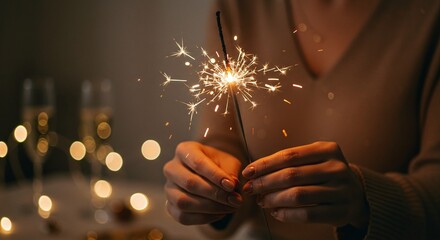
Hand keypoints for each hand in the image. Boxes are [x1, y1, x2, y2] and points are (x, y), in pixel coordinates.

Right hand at [163, 141, 242, 224]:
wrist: (211, 173)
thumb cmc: (219, 164)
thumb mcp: (228, 162)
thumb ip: (230, 172)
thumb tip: (232, 186)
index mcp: (184, 150)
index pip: (198, 163)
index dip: (215, 176)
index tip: (232, 186)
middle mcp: (172, 168)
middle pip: (189, 183)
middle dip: (215, 194)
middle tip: (235, 200)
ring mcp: (168, 188)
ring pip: (184, 202)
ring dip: (210, 208)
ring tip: (229, 207)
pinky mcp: (170, 206)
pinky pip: (183, 216)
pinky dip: (204, 218)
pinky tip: (220, 213)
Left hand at [241, 141, 368, 227]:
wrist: (356, 194)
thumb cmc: (325, 174)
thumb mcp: (313, 160)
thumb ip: (288, 162)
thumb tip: (254, 172)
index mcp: (328, 149)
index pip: (289, 156)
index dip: (265, 164)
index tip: (248, 172)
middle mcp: (337, 168)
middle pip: (291, 175)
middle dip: (265, 182)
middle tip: (250, 189)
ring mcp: (342, 190)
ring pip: (298, 195)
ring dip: (273, 199)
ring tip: (262, 201)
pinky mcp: (341, 211)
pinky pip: (307, 215)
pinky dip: (286, 214)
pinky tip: (276, 212)